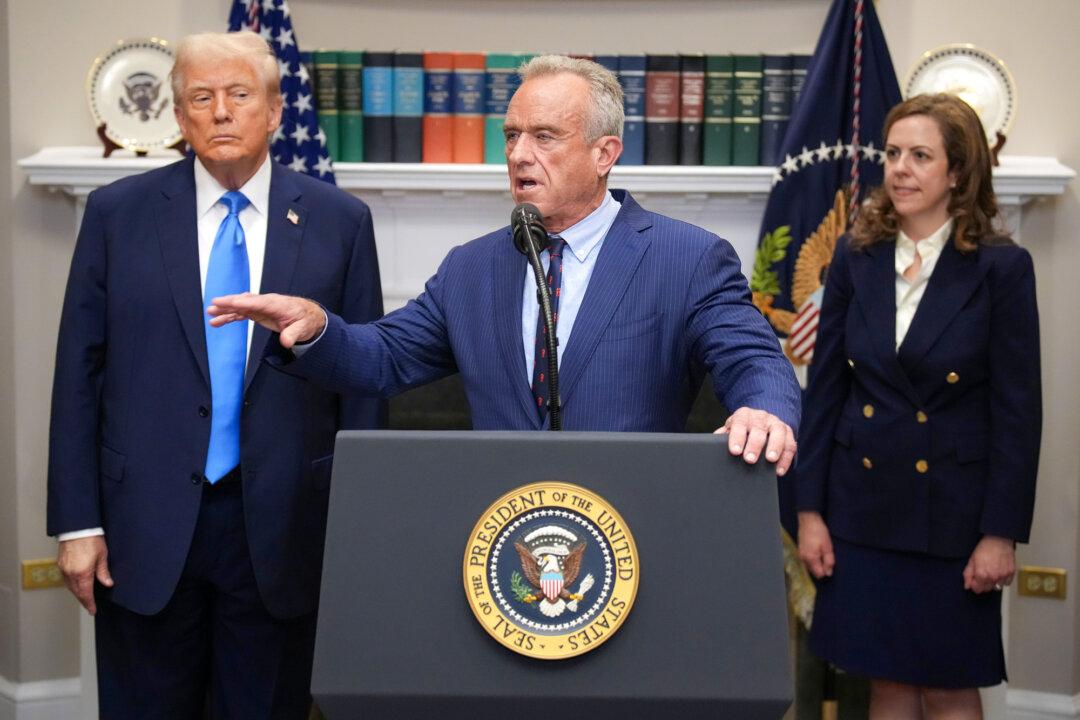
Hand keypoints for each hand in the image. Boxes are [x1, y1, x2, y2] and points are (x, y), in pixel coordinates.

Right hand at [57, 536, 112, 614]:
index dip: (89, 604)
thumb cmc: (91, 539)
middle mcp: (71, 573)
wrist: (77, 527)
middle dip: (83, 600)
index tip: (92, 611)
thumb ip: (103, 572)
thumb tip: (108, 584)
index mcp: (82, 573)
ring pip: (70, 586)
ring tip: (85, 597)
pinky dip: (72, 585)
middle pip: (77, 592)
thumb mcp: (102, 556)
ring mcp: (64, 569)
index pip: (86, 594)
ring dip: (78, 593)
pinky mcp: (61, 564)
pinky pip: (66, 579)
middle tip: (89, 606)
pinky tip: (77, 585)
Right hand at [207, 292, 325, 348]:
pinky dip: (230, 316)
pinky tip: (218, 321)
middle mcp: (267, 303)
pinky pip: (241, 313)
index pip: (257, 302)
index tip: (229, 302)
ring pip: (241, 307)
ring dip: (226, 310)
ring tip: (211, 314)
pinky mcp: (258, 312)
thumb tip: (286, 342)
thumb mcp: (303, 329)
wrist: (309, 316)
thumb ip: (293, 334)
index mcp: (277, 304)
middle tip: (213, 305)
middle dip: (229, 303)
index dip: (242, 302)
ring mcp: (261, 307)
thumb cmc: (306, 320)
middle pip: (245, 301)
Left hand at [714, 407, 796, 475]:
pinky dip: (786, 458)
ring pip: (779, 433)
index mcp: (744, 415)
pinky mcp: (788, 432)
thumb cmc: (741, 429)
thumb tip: (710, 447)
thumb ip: (722, 436)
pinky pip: (790, 444)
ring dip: (775, 447)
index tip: (734, 451)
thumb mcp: (731, 429)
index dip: (737, 437)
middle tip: (749, 459)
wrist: (760, 420)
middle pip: (759, 428)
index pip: (739, 423)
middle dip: (755, 444)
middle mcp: (761, 417)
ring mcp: (776, 423)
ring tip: (770, 460)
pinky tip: (779, 470)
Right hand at [797, 511, 834, 578]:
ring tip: (822, 551)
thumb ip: (828, 561)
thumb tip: (829, 574)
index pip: (819, 574)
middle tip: (827, 556)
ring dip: (817, 562)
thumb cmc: (819, 532)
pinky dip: (813, 558)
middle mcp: (803, 559)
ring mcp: (800, 554)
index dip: (827, 571)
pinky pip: (807, 559)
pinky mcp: (800, 550)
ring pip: (810, 565)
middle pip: (814, 571)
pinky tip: (817, 549)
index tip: (830, 562)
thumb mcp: (827, 547)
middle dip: (822, 567)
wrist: (808, 520)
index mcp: (810, 559)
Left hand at [963, 535, 1015, 593]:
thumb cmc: (985, 548)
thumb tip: (967, 585)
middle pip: (987, 589)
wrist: (999, 540)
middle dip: (983, 583)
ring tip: (991, 572)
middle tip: (983, 573)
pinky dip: (1003, 580)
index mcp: (982, 575)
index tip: (975, 580)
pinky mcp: (1011, 573)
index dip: (974, 584)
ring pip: (997, 587)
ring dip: (993, 582)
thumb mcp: (972, 560)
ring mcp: (1003, 576)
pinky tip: (999, 571)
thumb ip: (968, 574)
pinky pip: (1006, 583)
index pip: (977, 589)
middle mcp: (993, 577)